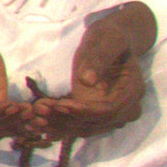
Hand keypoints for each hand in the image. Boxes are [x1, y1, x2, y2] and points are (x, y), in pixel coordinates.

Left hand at [37, 3, 155, 141]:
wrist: (111, 41)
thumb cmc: (109, 37)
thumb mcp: (106, 41)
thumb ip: (99, 59)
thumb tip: (88, 80)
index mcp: (132, 90)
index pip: (109, 110)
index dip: (85, 111)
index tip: (60, 105)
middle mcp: (127, 107)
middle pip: (97, 123)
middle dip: (67, 119)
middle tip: (38, 112)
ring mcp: (113, 113)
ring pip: (86, 128)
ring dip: (60, 126)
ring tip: (34, 119)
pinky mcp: (96, 114)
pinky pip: (80, 125)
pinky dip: (60, 126)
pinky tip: (39, 126)